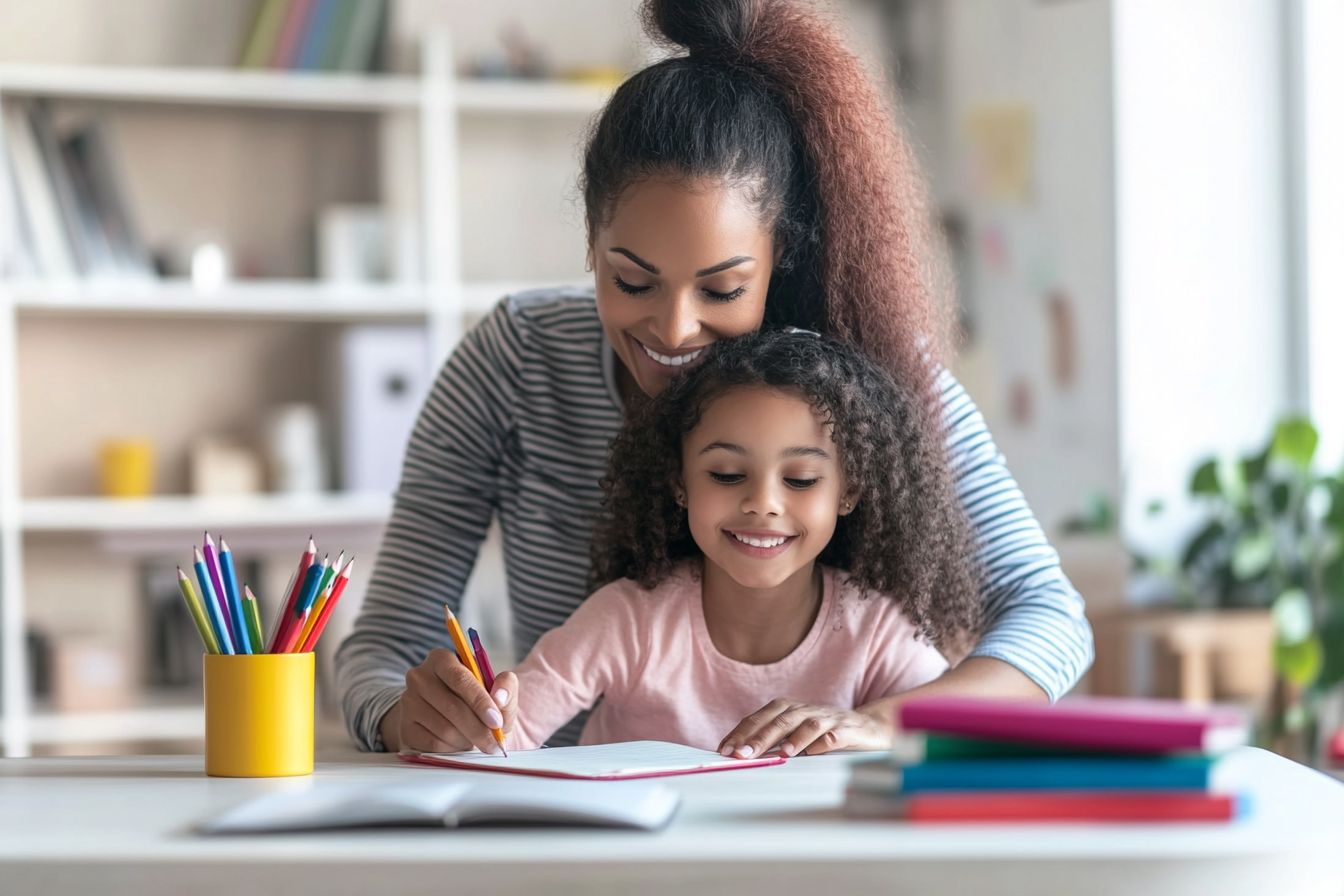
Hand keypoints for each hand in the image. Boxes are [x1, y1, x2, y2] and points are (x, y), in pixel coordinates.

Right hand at [378, 647, 517, 754]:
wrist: (451, 717)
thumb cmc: (476, 699)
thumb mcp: (496, 688)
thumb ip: (506, 685)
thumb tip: (500, 697)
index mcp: (441, 658)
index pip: (460, 679)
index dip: (480, 702)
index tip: (496, 721)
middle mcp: (419, 676)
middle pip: (452, 707)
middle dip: (479, 729)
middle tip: (495, 743)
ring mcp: (408, 701)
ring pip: (444, 729)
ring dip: (468, 740)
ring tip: (477, 740)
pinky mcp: (405, 726)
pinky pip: (433, 744)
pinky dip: (453, 749)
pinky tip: (461, 743)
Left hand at [717, 699, 894, 758]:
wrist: (866, 726)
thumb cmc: (823, 731)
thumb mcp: (794, 731)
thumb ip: (770, 739)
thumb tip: (738, 752)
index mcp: (788, 709)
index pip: (759, 718)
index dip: (741, 733)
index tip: (725, 749)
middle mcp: (805, 710)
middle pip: (779, 721)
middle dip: (759, 737)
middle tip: (742, 753)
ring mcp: (826, 719)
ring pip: (806, 725)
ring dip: (793, 738)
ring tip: (781, 753)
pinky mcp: (846, 730)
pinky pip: (834, 736)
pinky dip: (823, 743)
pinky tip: (813, 752)